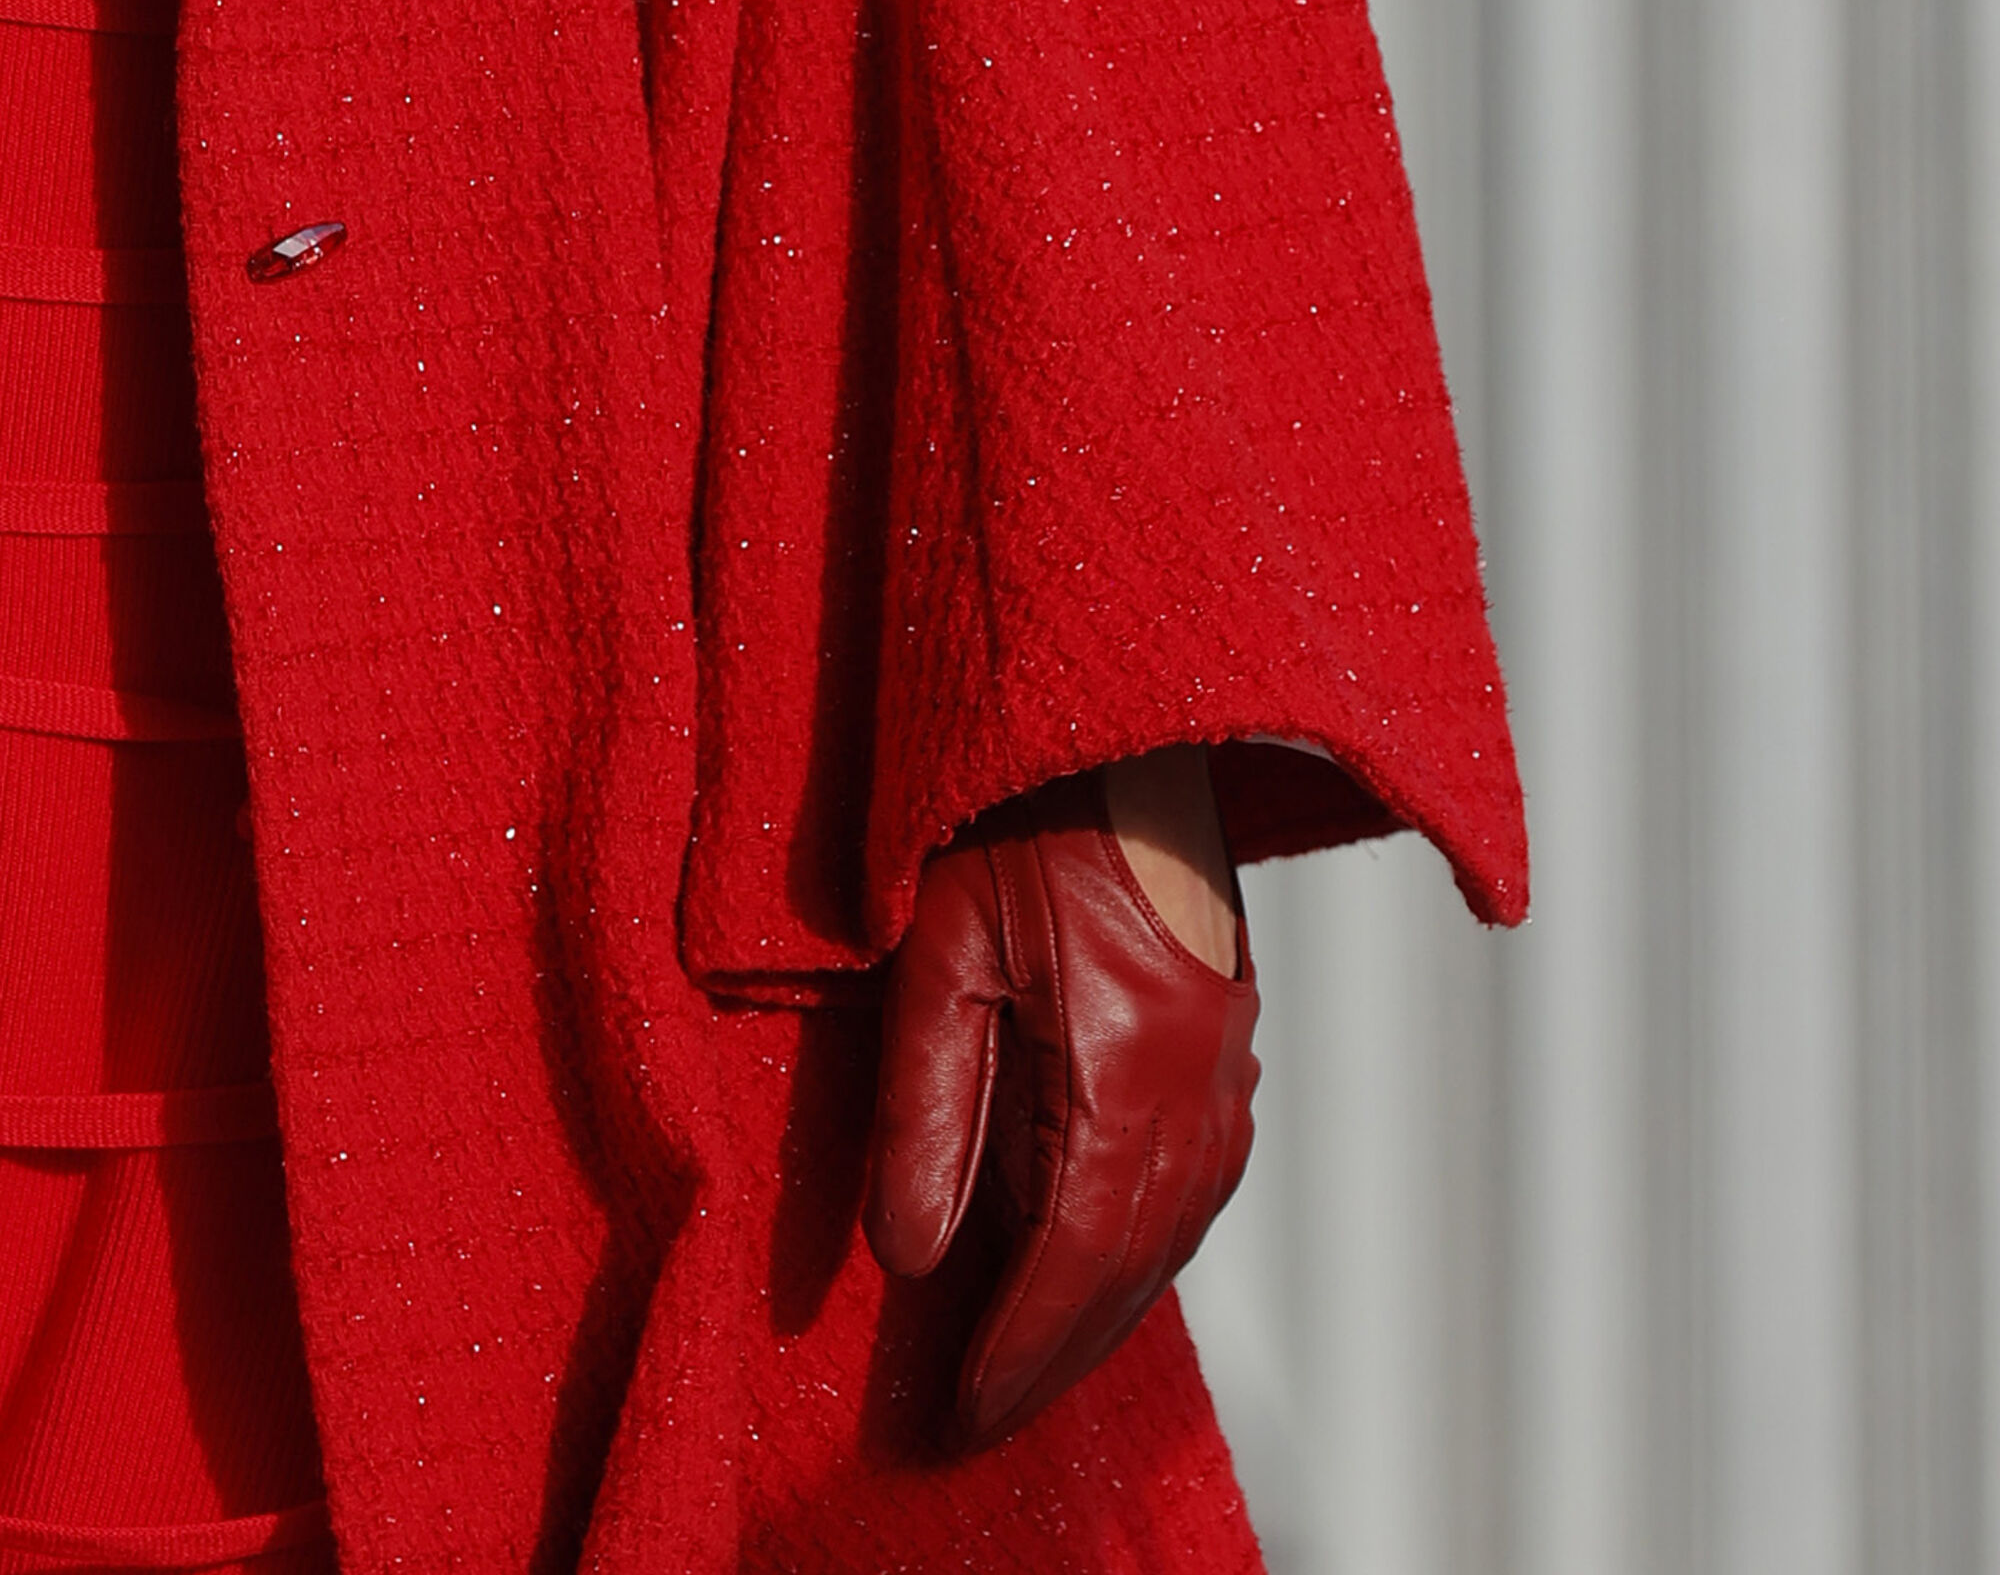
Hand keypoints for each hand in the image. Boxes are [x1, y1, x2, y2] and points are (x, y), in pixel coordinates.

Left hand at [865, 751, 1255, 1444]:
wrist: (1126, 722)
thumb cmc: (1017, 817)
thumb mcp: (940, 954)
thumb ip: (925, 1109)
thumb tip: (910, 1256)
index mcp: (1124, 1078)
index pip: (1070, 1264)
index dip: (1019, 1352)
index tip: (966, 1417)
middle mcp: (1198, 1093)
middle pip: (1127, 1270)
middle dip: (1055, 1353)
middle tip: (987, 1415)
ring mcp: (1227, 1068)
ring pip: (1169, 1234)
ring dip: (1102, 1308)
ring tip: (1031, 1360)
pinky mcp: (1228, 1040)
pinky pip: (1196, 1181)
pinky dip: (1144, 1242)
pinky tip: (1100, 1259)